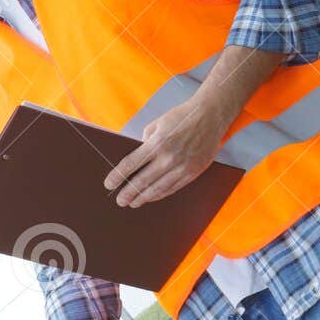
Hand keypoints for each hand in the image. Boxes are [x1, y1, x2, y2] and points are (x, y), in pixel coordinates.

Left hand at [103, 97, 224, 206]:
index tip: (109, 184)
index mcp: (157, 143)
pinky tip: (151, 197)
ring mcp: (181, 167)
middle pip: (142, 181)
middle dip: (128, 193)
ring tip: (133, 203)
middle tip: (120, 200)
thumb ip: (145, 140)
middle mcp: (169, 157)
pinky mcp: (192, 172)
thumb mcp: (158, 123)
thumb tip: (138, 157)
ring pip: (158, 189)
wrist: (211, 116)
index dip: (118, 177)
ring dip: (143, 198)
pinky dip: (159, 195)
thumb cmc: (183, 117)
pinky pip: (172, 188)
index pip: (130, 164)